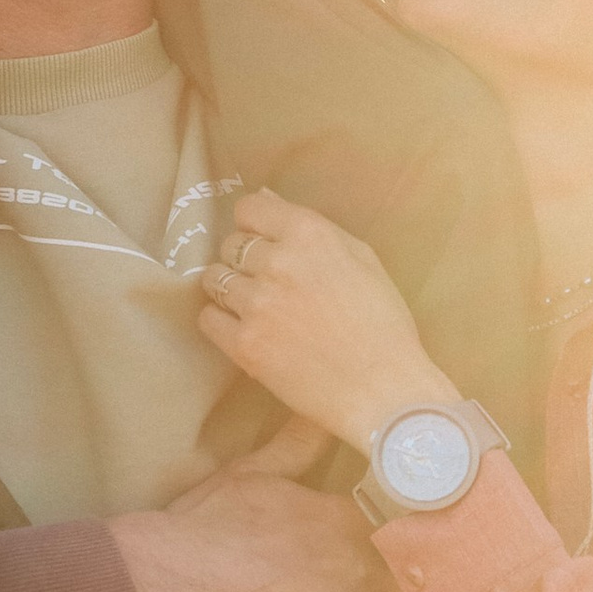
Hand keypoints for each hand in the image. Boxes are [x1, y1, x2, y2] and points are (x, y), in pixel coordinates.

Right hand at [108, 418, 427, 591]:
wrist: (172, 578)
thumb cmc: (206, 523)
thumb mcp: (251, 471)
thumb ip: (295, 445)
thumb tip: (322, 410)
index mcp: (343, 519)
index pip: (410, 526)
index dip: (439, 540)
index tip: (468, 548)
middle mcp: (359, 565)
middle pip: (428, 582)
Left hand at [198, 188, 457, 453]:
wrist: (384, 392)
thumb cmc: (384, 325)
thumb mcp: (364, 260)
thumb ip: (315, 229)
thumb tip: (267, 200)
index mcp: (310, 234)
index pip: (250, 209)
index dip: (254, 226)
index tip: (263, 243)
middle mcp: (278, 262)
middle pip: (229, 244)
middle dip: (243, 260)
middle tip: (266, 283)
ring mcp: (257, 304)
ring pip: (213, 280)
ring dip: (230, 291)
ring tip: (255, 309)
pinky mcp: (244, 344)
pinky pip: (208, 319)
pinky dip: (221, 322)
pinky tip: (245, 331)